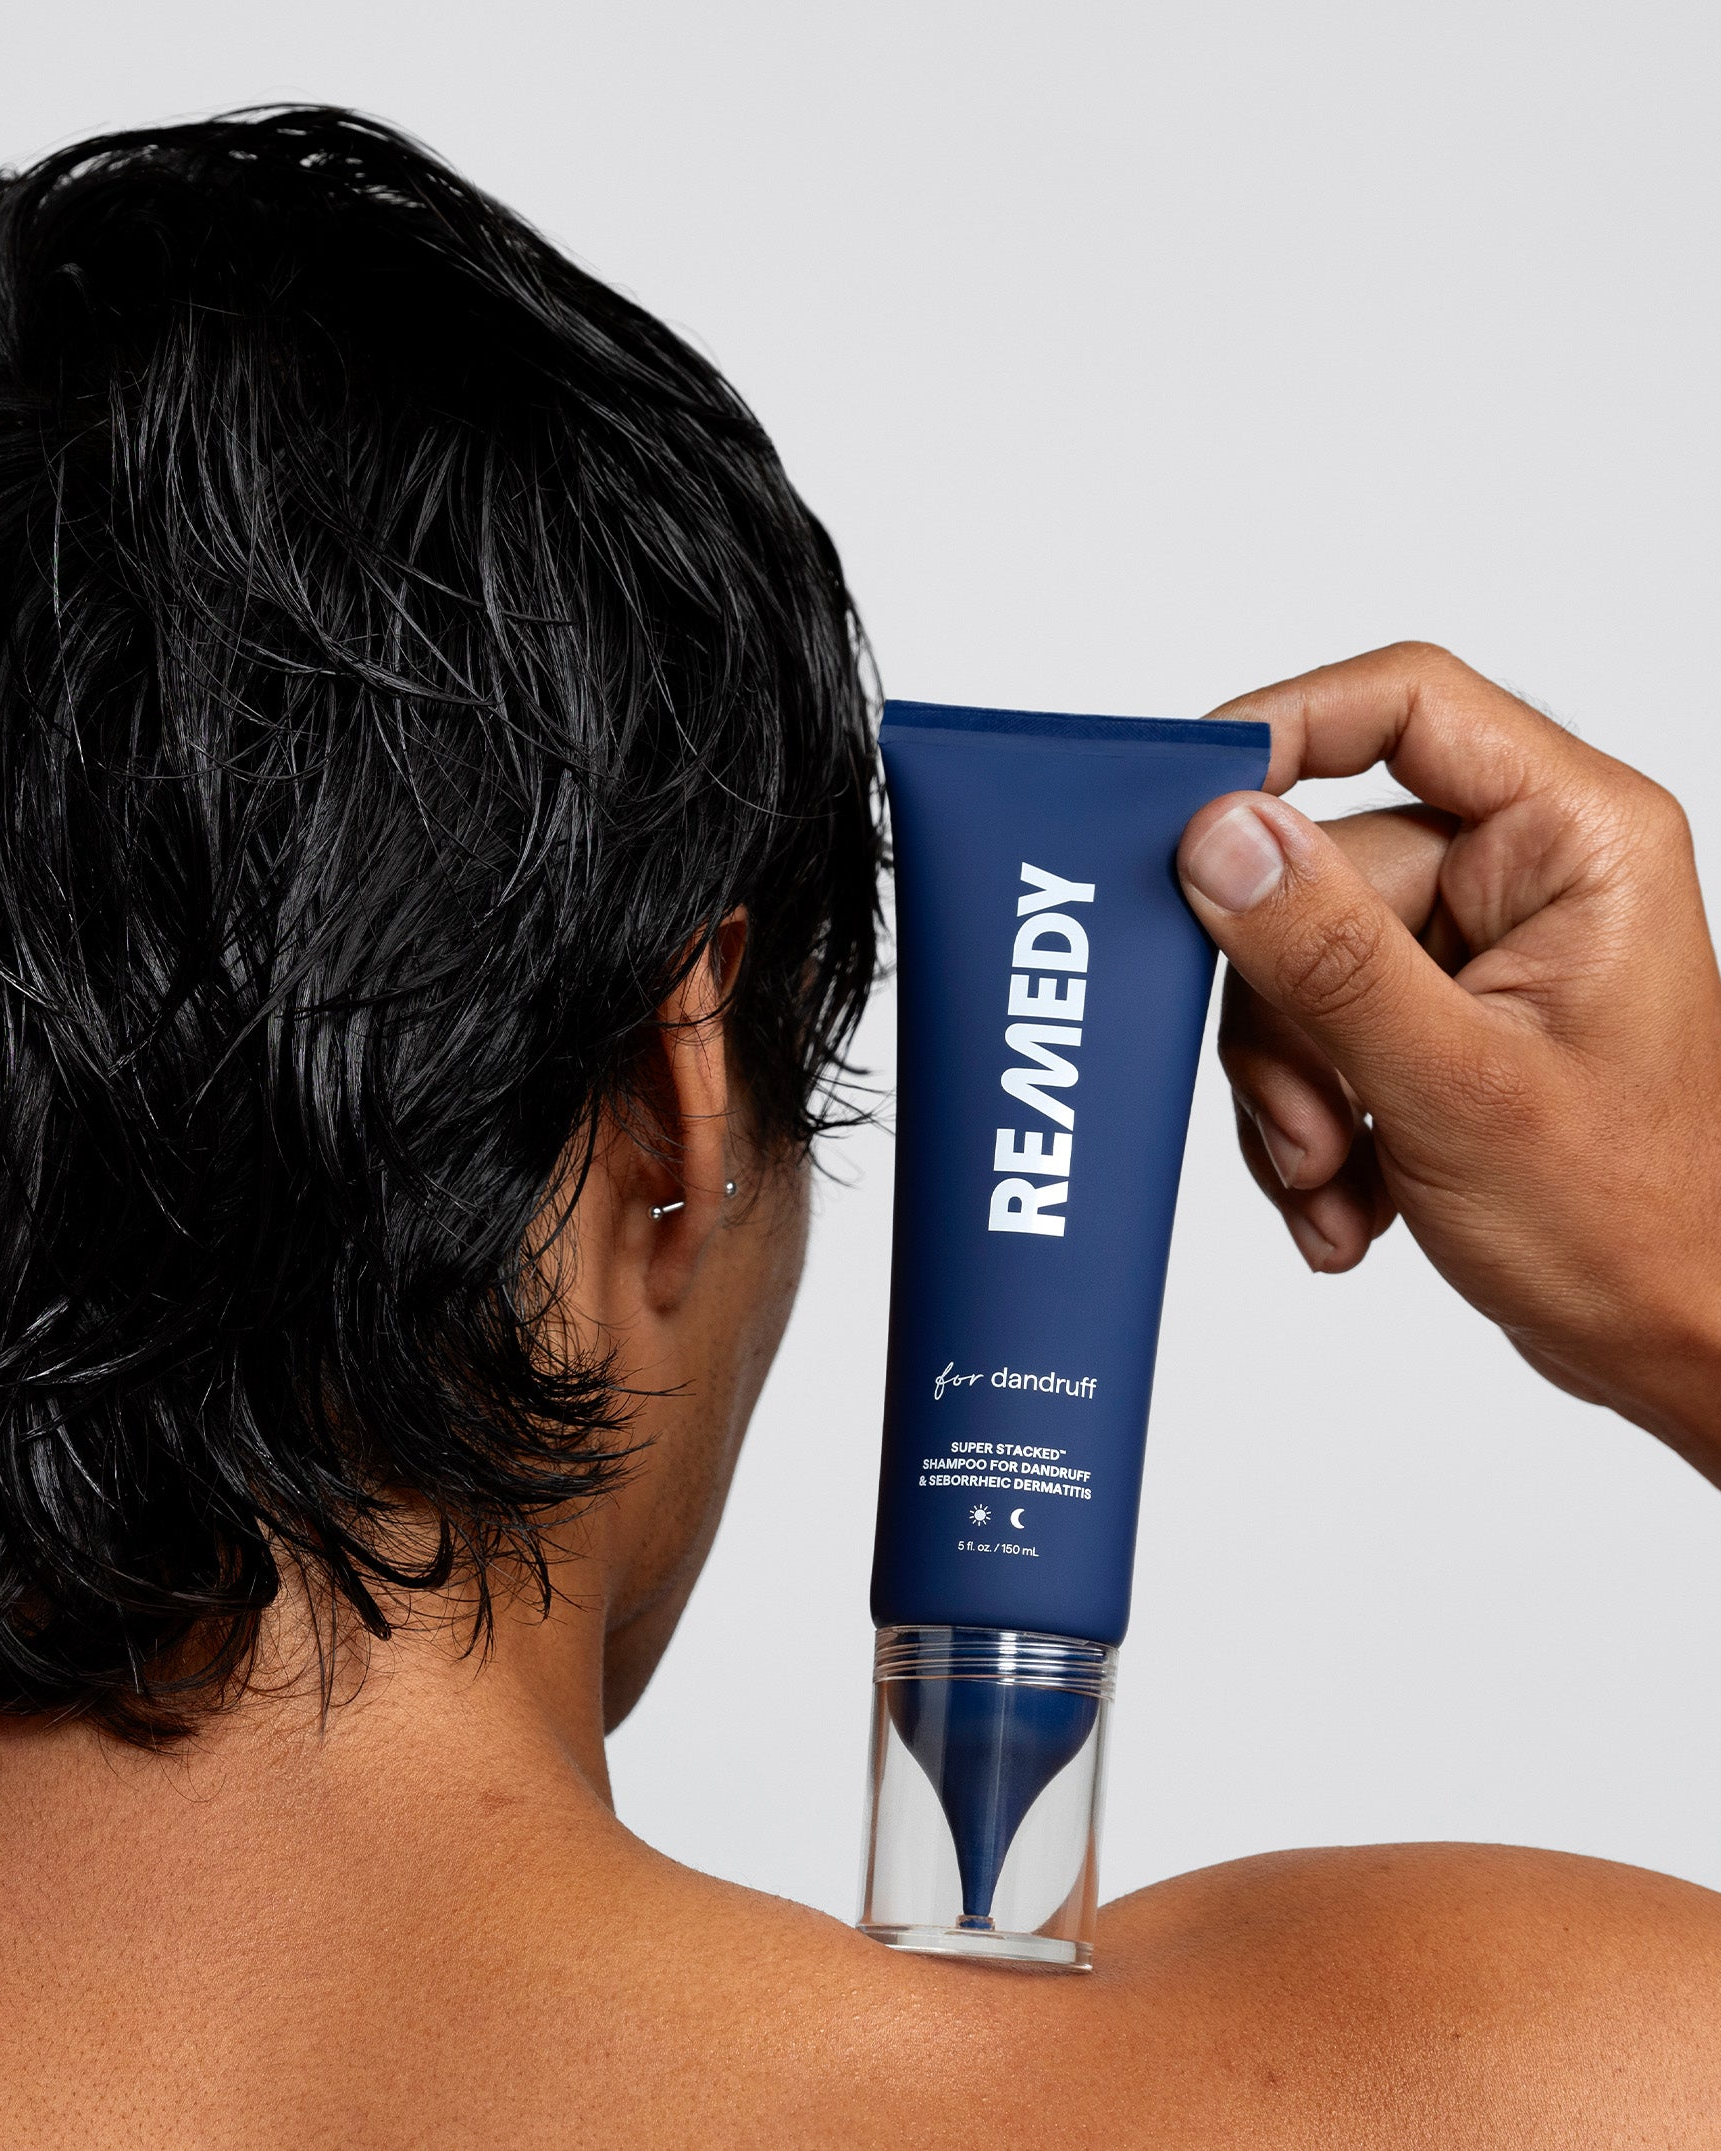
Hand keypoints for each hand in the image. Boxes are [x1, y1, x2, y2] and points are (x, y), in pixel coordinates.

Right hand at [1176, 643, 1720, 1481]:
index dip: (1282, 734)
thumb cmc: (1637, 1220)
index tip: (1182, 811)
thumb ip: (1328, 954)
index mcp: (1574, 840)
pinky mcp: (1440, 1018)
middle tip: (1302, 1121)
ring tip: (1330, 1178)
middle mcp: (1527, 874)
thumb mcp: (1454, 1085)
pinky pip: (1316, 1026)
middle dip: (1285, 1015)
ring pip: (1300, 962)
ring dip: (1290, 1086)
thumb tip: (1221, 836)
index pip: (1406, 704)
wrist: (1681, 1340)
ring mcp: (1479, 950)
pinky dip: (1309, 1118)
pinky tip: (1348, 1197)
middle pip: (1322, 870)